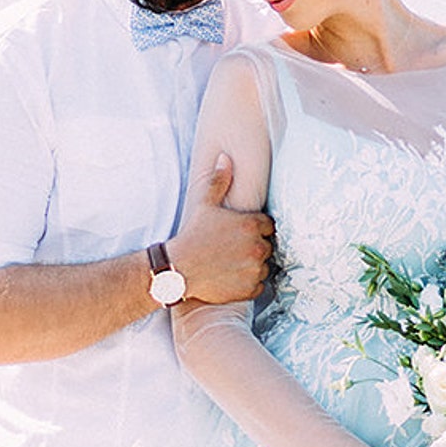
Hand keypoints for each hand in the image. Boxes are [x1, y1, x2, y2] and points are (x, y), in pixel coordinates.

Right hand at [168, 156, 273, 304]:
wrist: (177, 269)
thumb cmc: (192, 236)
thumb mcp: (205, 205)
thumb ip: (219, 181)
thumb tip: (226, 158)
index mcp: (252, 225)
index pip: (268, 226)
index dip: (256, 229)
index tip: (240, 234)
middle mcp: (257, 247)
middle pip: (268, 246)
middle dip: (255, 247)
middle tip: (234, 250)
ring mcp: (255, 269)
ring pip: (264, 266)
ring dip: (253, 265)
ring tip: (232, 264)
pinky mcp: (250, 288)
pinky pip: (259, 285)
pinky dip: (249, 283)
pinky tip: (232, 277)